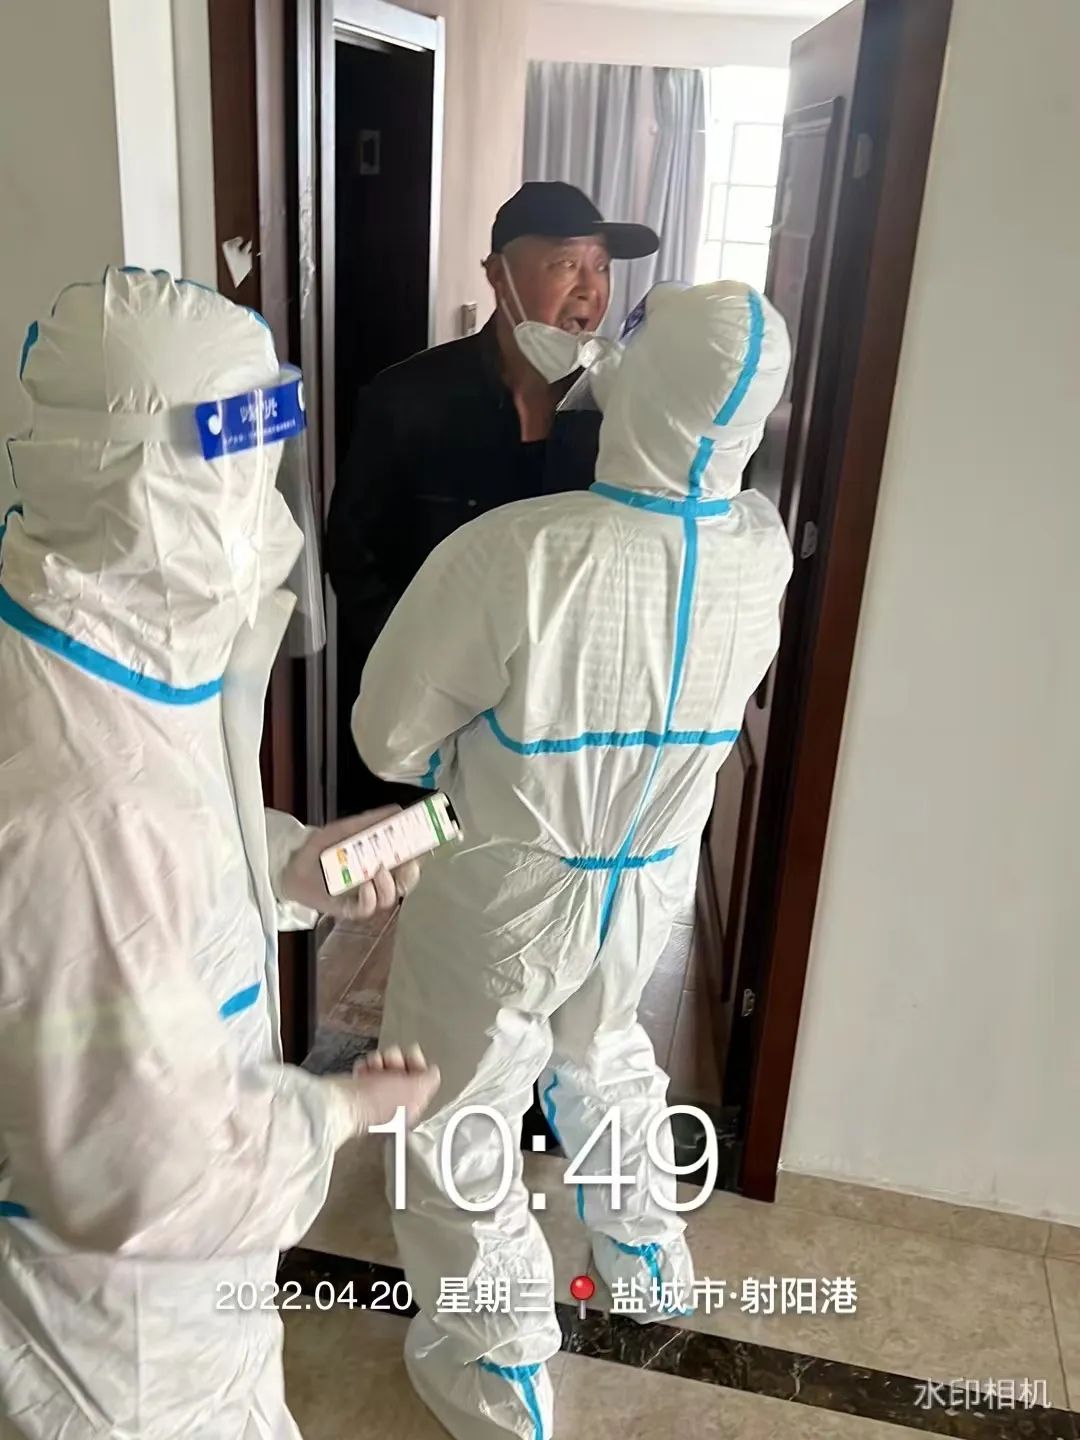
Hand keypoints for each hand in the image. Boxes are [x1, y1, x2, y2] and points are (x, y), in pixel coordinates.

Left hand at [279, 807, 422, 920]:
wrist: (292, 862)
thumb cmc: (321, 846)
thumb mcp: (346, 829)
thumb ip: (371, 820)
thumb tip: (398, 809)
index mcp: (381, 861)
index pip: (408, 864)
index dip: (418, 859)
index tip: (421, 848)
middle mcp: (376, 881)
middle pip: (405, 885)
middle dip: (410, 875)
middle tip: (407, 863)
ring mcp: (363, 896)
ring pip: (389, 899)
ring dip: (389, 885)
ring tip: (379, 870)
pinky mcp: (348, 909)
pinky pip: (366, 909)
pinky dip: (369, 898)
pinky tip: (365, 885)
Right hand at [327, 1044, 440, 1139]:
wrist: (345, 1103)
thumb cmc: (378, 1101)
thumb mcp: (416, 1088)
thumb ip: (430, 1079)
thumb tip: (434, 1072)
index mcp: (411, 1107)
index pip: (420, 1078)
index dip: (417, 1062)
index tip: (412, 1054)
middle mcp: (395, 1104)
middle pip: (402, 1069)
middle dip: (396, 1060)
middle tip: (390, 1063)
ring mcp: (375, 1096)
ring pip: (385, 1065)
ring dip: (380, 1060)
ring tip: (375, 1066)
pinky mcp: (358, 1089)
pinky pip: (367, 1067)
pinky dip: (366, 1065)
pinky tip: (364, 1069)